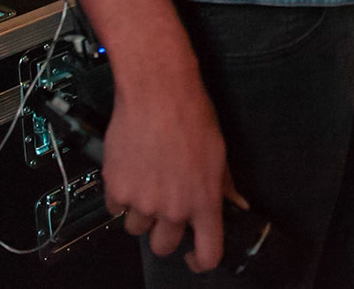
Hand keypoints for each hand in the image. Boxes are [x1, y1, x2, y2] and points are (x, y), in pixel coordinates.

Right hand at [104, 47, 240, 272]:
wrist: (157, 93)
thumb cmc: (191, 116)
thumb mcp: (219, 152)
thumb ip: (225, 186)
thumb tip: (237, 205)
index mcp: (203, 201)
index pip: (208, 254)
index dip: (201, 261)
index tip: (194, 256)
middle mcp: (173, 208)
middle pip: (164, 247)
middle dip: (164, 232)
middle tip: (165, 208)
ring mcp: (143, 202)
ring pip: (137, 229)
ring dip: (141, 213)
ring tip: (148, 182)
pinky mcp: (116, 190)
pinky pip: (116, 208)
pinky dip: (121, 196)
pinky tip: (132, 171)